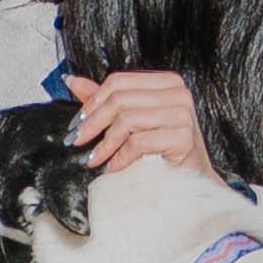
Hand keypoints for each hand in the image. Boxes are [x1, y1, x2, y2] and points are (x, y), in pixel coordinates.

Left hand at [67, 68, 214, 181]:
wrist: (189, 180)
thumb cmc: (161, 149)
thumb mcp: (132, 120)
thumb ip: (106, 100)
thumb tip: (73, 81)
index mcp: (165, 82)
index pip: (118, 81)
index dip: (92, 101)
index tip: (77, 122)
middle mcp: (178, 93)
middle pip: (120, 99)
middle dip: (93, 123)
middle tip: (78, 140)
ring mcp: (183, 114)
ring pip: (127, 120)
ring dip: (105, 144)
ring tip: (94, 159)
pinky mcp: (183, 136)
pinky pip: (139, 142)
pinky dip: (121, 157)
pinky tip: (114, 167)